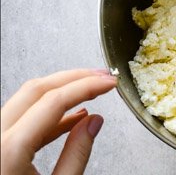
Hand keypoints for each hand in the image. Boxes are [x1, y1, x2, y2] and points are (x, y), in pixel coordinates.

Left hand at [1, 69, 116, 174]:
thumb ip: (76, 155)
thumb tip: (93, 123)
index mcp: (9, 149)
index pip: (54, 101)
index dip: (87, 86)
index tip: (109, 83)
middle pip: (37, 89)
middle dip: (75, 78)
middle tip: (101, 76)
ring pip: (27, 98)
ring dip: (62, 91)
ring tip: (91, 91)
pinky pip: (21, 118)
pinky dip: (48, 113)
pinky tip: (72, 116)